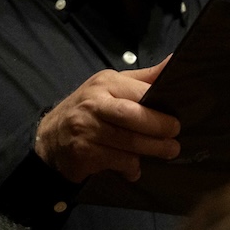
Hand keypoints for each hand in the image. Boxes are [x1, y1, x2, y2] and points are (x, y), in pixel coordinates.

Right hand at [34, 59, 180, 182]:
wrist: (50, 137)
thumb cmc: (91, 111)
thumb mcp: (113, 87)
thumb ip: (144, 79)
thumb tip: (175, 61)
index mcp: (105, 84)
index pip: (139, 91)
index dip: (161, 104)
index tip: (178, 113)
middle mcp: (93, 103)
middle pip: (133, 116)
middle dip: (159, 127)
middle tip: (175, 134)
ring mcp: (86, 128)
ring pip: (128, 141)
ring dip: (153, 149)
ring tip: (168, 151)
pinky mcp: (83, 152)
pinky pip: (118, 161)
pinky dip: (131, 167)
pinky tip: (134, 168)